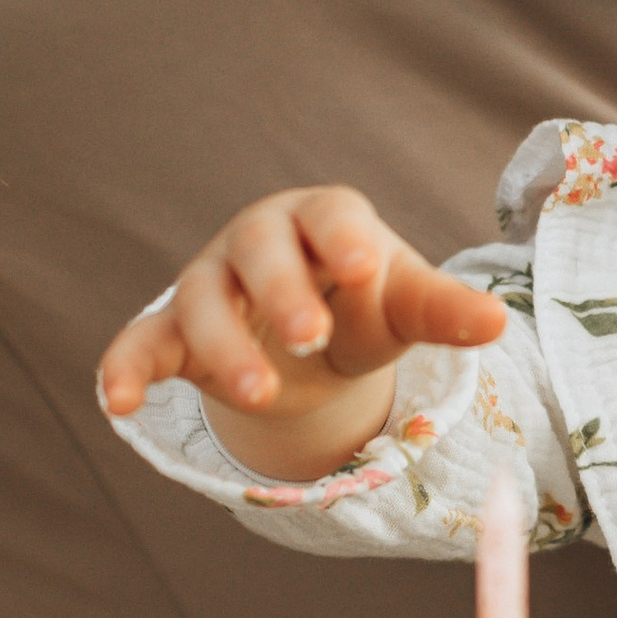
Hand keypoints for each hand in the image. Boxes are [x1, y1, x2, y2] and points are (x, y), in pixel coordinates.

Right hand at [97, 183, 505, 480]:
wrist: (310, 333)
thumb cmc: (362, 302)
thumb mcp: (402, 305)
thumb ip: (442, 312)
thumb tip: (497, 324)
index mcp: (324, 219)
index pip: (331, 213)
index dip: (343, 235)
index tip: (364, 264)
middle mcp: (259, 241)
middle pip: (259, 252)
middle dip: (282, 293)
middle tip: (310, 339)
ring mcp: (211, 284)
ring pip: (202, 302)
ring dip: (224, 346)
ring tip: (258, 393)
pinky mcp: (174, 332)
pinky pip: (141, 342)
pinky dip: (124, 368)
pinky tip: (119, 403)